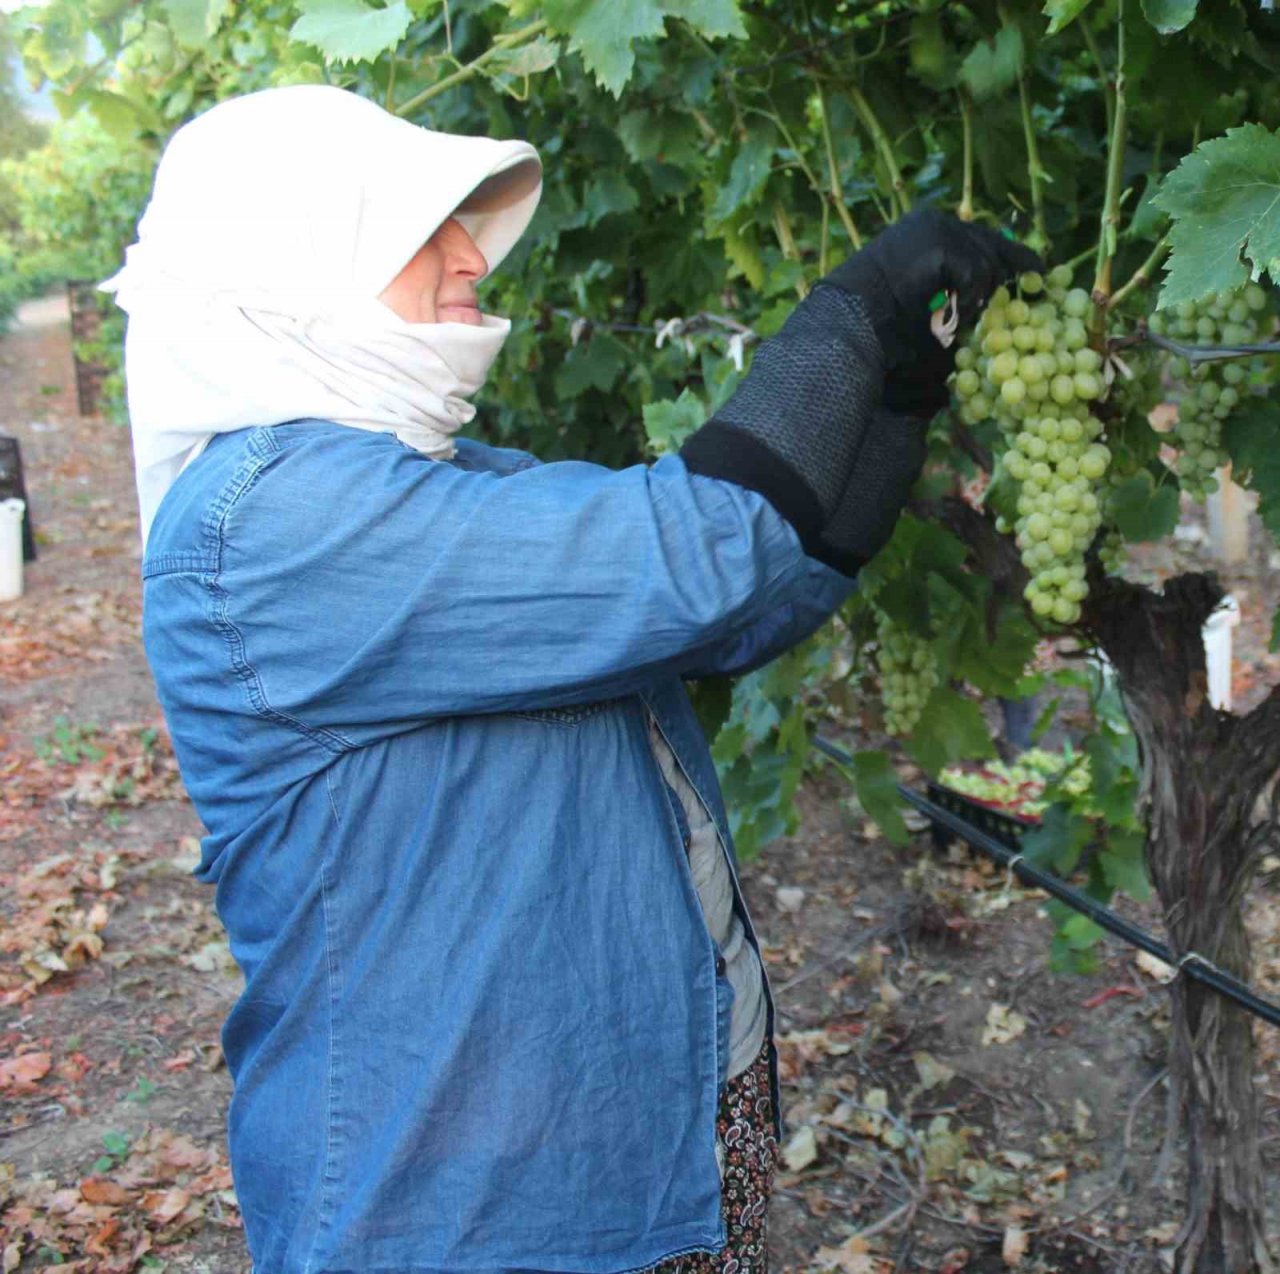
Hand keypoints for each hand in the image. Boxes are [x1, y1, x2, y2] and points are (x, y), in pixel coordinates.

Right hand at [819, 210, 1042, 415]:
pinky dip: (971, 299)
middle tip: (1040, 279)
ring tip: (964, 321)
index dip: (1007, 259)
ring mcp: (936, 227)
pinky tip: (955, 317)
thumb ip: (958, 306)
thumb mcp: (926, 316)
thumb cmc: (878, 334)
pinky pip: (977, 271)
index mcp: (924, 236)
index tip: (1034, 274)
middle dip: (1015, 264)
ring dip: (982, 296)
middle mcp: (931, 222)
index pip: (978, 240)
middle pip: (991, 241)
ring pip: (988, 260)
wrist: (851, 327)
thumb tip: (993, 323)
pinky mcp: (939, 240)